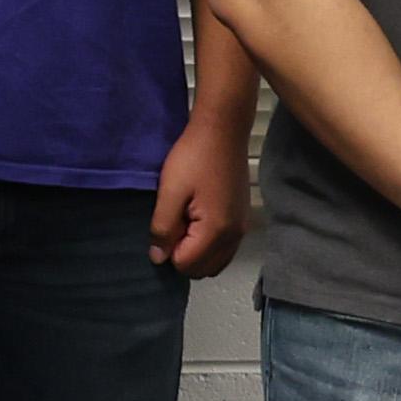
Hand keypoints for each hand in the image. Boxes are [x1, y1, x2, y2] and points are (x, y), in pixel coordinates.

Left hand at [148, 110, 252, 277]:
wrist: (222, 131)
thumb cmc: (194, 157)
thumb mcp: (170, 192)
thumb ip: (163, 228)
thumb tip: (158, 258)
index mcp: (216, 232)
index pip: (186, 265)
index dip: (168, 251)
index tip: (165, 225)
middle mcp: (234, 237)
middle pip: (203, 269)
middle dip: (183, 255)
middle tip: (173, 224)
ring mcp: (241, 229)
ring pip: (215, 262)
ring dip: (196, 251)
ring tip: (184, 221)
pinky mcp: (242, 219)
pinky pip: (224, 249)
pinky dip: (209, 245)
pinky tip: (197, 220)